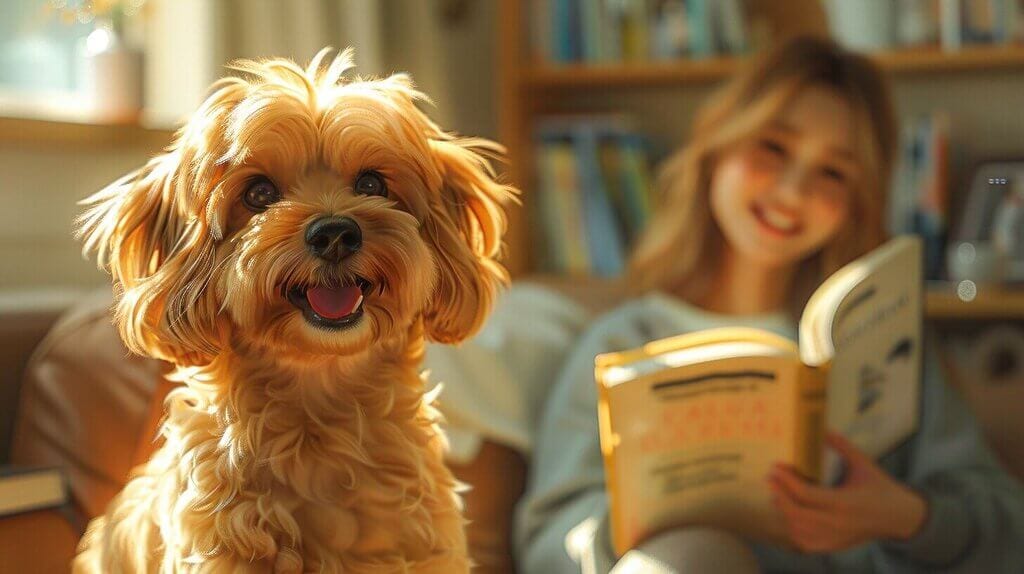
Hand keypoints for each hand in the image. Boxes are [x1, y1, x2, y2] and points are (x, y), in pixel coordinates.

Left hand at [767, 432, 927, 553]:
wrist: (901, 517)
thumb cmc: (882, 488)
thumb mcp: (863, 464)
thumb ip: (842, 446)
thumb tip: (822, 427)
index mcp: (845, 502)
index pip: (806, 494)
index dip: (787, 481)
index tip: (776, 467)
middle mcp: (838, 523)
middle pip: (797, 513)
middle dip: (780, 495)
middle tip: (771, 479)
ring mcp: (836, 537)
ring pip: (799, 529)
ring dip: (785, 512)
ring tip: (777, 494)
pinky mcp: (836, 545)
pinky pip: (807, 543)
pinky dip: (794, 530)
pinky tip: (790, 516)